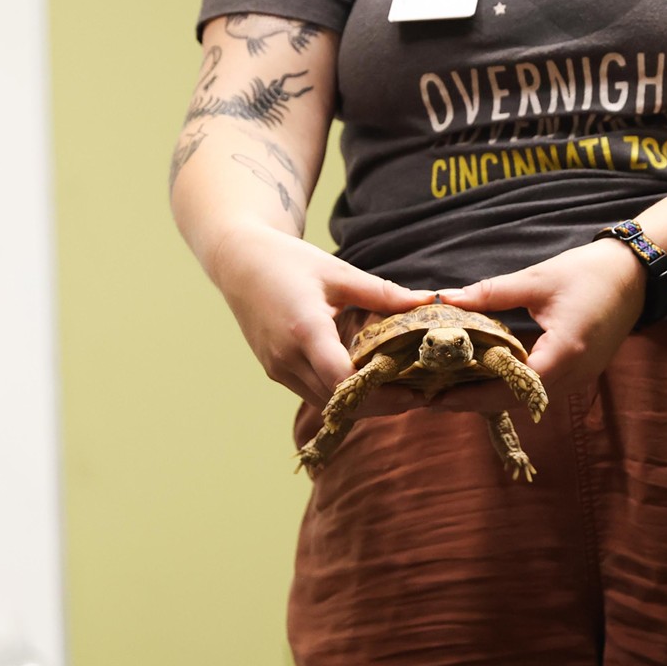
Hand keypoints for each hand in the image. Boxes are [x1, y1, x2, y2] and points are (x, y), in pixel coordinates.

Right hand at [209, 228, 433, 409]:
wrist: (239, 263)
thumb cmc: (289, 262)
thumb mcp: (338, 273)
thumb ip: (383, 293)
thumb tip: (427, 301)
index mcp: (304, 330)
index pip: (343, 379)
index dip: (380, 393)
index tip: (414, 390)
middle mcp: (286, 357)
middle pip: (339, 399)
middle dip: (380, 404)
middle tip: (418, 395)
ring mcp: (277, 368)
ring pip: (326, 403)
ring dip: (362, 404)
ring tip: (399, 392)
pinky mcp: (274, 371)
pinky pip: (313, 394)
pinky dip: (341, 395)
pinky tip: (367, 384)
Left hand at [431, 239, 645, 412]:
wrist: (634, 274)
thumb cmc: (589, 272)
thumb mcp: (536, 280)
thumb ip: (491, 294)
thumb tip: (449, 299)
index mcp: (564, 352)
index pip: (512, 387)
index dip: (475, 395)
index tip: (441, 395)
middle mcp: (574, 373)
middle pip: (518, 401)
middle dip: (478, 402)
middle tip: (438, 396)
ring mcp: (580, 377)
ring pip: (529, 400)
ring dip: (494, 398)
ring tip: (456, 389)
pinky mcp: (580, 372)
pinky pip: (541, 390)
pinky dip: (513, 388)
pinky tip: (489, 378)